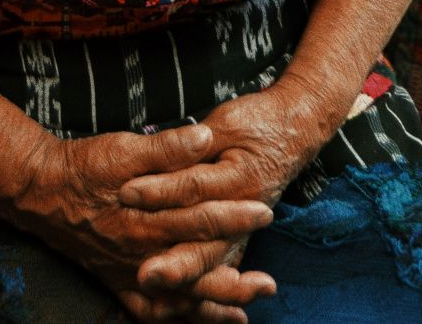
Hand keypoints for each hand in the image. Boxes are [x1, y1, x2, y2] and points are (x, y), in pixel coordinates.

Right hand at [11, 123, 275, 320]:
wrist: (41, 191)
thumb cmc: (85, 166)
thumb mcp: (123, 148)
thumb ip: (166, 147)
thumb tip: (205, 137)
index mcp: (148, 216)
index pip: (201, 218)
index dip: (234, 216)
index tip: (265, 213)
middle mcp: (142, 252)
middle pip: (196, 266)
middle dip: (235, 277)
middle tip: (268, 284)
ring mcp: (130, 273)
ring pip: (178, 297)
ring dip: (213, 305)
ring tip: (245, 312)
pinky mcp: (118, 283)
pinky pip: (152, 312)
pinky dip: (180, 318)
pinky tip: (201, 320)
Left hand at [119, 82, 320, 297]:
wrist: (296, 129)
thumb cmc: (260, 121)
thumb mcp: (228, 122)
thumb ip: (200, 139)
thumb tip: (169, 150)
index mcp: (239, 179)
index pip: (193, 186)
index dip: (158, 189)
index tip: (125, 193)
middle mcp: (244, 209)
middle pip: (203, 237)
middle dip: (172, 256)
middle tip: (143, 273)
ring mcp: (244, 225)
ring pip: (213, 259)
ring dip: (185, 276)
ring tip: (153, 286)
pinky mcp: (239, 232)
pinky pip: (222, 264)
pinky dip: (206, 286)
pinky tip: (182, 301)